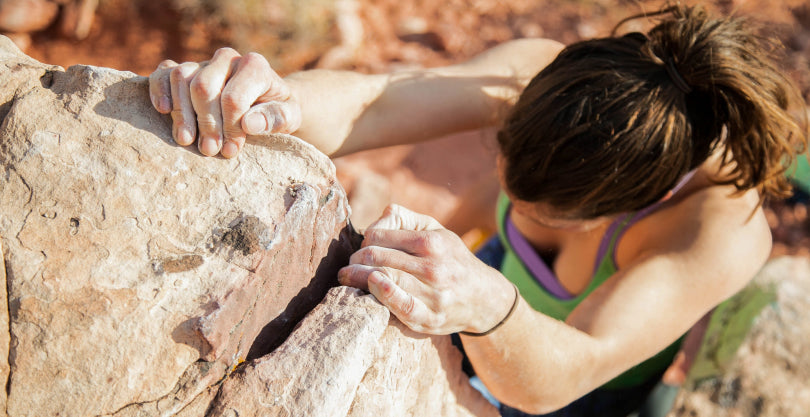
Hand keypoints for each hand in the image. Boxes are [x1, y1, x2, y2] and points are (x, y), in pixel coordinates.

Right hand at [148, 47, 301, 157]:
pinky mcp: (185, 70)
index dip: (230, 127)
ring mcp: (204, 62)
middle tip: (209, 151)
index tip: (232, 150)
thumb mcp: (290, 117)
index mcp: (255, 66)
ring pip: (181, 77)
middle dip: (205, 123)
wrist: (268, 102)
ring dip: (181, 113)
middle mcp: (227, 58)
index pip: (233, 98)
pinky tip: (163, 111)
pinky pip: (163, 72)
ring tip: (186, 141)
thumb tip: (250, 124)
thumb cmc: (277, 110)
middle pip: (203, 87)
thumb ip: (275, 119)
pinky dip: (158, 89)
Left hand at [338, 205, 515, 334]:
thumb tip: (378, 219)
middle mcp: (433, 267)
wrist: (483, 298)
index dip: (364, 241)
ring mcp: (432, 294)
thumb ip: (405, 219)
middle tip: (349, 264)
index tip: (362, 248)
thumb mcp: (436, 230)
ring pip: (381, 280)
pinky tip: (370, 287)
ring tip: (347, 277)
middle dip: (355, 260)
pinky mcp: (430, 318)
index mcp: (432, 242)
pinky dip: (381, 294)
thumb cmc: (451, 259)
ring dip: (356, 277)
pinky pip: (400, 306)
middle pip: (375, 257)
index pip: (379, 235)